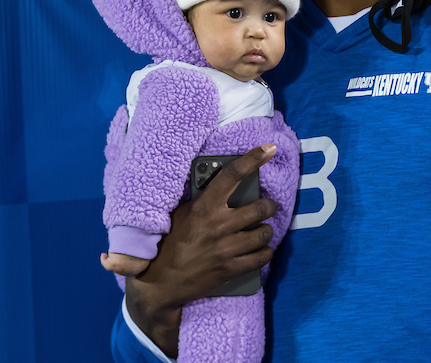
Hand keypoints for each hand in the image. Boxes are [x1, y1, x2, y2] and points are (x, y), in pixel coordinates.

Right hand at [125, 144, 277, 357]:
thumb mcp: (181, 215)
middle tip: (267, 206)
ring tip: (262, 230)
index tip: (269, 149)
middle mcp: (220, 224)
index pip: (232, 175)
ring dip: (266, 230)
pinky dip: (265, 252)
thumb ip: (201, 202)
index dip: (253, 159)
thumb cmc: (169, 244)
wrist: (161, 282)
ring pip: (264, 233)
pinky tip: (261, 250)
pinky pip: (262, 257)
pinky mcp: (232, 269)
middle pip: (260, 208)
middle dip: (268, 206)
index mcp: (205, 207)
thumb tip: (220, 187)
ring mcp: (227, 248)